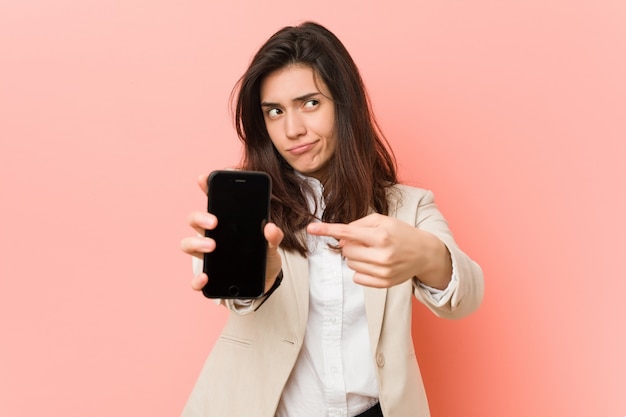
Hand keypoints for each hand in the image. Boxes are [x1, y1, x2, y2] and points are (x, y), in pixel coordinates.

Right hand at [180, 174, 283, 293]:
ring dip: (196, 243)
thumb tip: (270, 227)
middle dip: (200, 218)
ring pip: (188, 245)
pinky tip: (205, 278)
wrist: (265, 280)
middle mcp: (211, 236)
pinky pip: (196, 279)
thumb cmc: (263, 256)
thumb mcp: (272, 244)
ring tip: (213, 246)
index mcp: (225, 223)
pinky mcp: (210, 277)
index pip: (213, 201)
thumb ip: (273, 236)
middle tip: (215, 222)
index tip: (203, 178)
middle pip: (195, 220)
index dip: (206, 188)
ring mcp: (207, 256)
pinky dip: (197, 279)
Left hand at [306, 213, 451, 288]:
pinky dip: (361, 270)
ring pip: (351, 264)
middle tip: (365, 242)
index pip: (347, 232)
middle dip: (350, 245)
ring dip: (356, 257)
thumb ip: (359, 225)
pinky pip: (357, 278)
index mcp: (381, 236)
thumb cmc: (401, 233)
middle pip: (346, 250)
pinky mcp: (384, 283)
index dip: (327, 230)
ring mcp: (383, 271)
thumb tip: (340, 237)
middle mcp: (382, 255)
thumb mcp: (383, 221)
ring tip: (373, 252)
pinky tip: (374, 264)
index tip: (310, 229)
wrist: (424, 253)